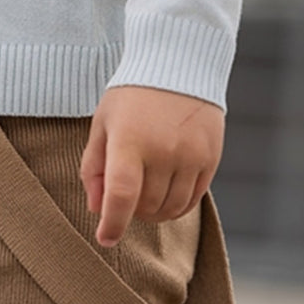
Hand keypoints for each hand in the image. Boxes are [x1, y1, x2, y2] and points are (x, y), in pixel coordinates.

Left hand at [80, 86, 223, 247]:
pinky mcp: (210, 157)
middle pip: (146, 206)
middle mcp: (163, 150)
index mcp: (129, 141)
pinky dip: (177, 205)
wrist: (178, 64)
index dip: (112, 223)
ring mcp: (190, 155)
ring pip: (171, 208)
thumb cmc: (131, 96)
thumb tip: (97, 208)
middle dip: (131, 213)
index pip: (122, 195)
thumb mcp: (102, 124)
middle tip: (124, 200)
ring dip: (154, 212)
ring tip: (144, 197)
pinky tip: (166, 193)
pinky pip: (193, 199)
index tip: (105, 238)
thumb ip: (93, 167)